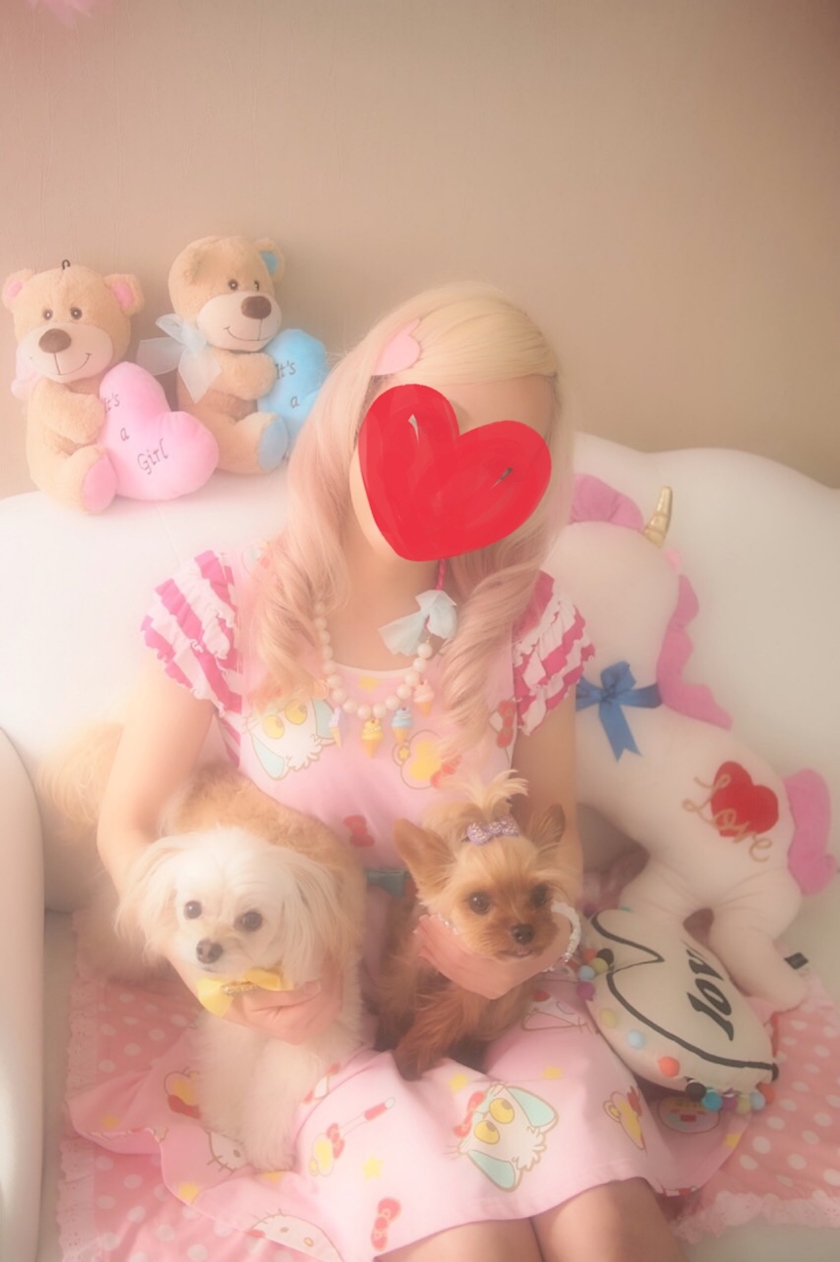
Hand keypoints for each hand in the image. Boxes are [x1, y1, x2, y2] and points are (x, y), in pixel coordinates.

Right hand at [221, 957, 343, 1042]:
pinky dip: (334, 990)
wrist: (239, 1009)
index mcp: (289, 1026)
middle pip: (331, 1003)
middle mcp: (301, 1033)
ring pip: (335, 1006)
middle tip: (328, 954)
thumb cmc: (245, 998)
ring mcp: (308, 1031)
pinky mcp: (312, 1026)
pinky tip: (329, 975)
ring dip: (336, 982)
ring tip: (330, 962)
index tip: (323, 953)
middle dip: (334, 976)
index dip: (326, 974)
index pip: (320, 999)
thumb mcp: (257, 994)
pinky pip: (332, 1009)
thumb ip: (285, 992)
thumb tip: (315, 987)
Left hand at [414, 915, 570, 999]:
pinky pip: (458, 978)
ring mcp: (492, 989)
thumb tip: (454, 898)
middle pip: (457, 963)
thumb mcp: (517, 913)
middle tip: (421, 923)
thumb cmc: (534, 922)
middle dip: (436, 942)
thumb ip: (491, 910)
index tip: (431, 916)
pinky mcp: (487, 991)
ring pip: (455, 972)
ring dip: (434, 953)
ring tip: (421, 934)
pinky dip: (440, 964)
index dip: (445, 935)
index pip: (466, 951)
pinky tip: (427, 953)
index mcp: (506, 965)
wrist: (552, 946)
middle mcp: (498, 982)